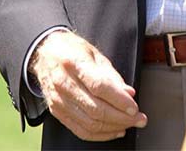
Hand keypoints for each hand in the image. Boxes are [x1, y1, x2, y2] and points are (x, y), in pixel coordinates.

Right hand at [29, 30, 146, 140]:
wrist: (46, 53)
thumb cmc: (73, 51)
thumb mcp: (95, 54)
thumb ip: (112, 75)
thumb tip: (129, 93)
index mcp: (74, 63)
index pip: (99, 86)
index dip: (119, 100)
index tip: (135, 107)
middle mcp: (63, 83)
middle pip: (95, 108)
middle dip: (121, 117)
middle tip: (139, 119)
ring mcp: (58, 100)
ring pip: (89, 123)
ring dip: (113, 127)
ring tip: (130, 124)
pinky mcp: (56, 112)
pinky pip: (80, 130)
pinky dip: (100, 134)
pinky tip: (114, 130)